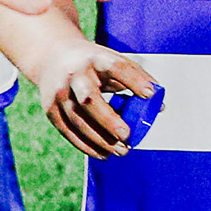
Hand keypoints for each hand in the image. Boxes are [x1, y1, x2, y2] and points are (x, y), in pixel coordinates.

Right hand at [32, 44, 158, 159]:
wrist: (52, 56)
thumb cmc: (93, 64)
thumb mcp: (113, 61)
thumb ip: (137, 81)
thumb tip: (159, 107)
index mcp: (96, 59)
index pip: (117, 67)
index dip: (134, 80)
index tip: (150, 94)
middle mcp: (75, 76)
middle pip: (89, 100)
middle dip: (109, 120)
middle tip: (127, 136)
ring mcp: (59, 93)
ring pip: (77, 120)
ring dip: (100, 140)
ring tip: (121, 151)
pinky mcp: (50, 108)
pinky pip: (67, 131)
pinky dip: (85, 145)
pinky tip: (103, 154)